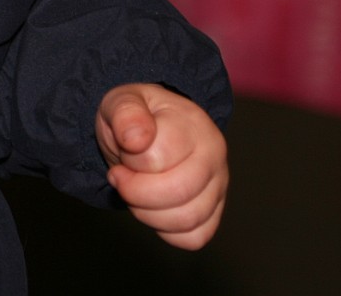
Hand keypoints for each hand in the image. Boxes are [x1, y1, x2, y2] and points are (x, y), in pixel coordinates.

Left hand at [95, 83, 227, 249]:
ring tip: (136, 192)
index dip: (131, 161)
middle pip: (178, 192)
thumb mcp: (122, 102)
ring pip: (187, 220)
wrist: (146, 131)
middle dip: (136, 191)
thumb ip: (126, 113)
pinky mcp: (214, 212)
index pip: (160, 156)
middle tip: (121, 178)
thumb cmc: (136, 117)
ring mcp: (218, 186)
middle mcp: (214, 156)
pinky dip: (166, 230)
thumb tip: (136, 139)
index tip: (122, 153)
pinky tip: (153, 207)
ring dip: (147, 213)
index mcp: (193, 124)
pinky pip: (194, 238)